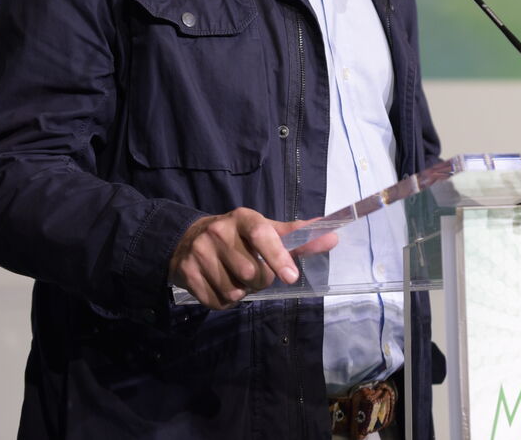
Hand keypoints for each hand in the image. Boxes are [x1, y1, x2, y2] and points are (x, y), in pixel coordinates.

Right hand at [169, 207, 336, 309]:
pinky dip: (225, 302)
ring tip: (237, 279)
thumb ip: (297, 237)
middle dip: (260, 281)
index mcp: (243, 218)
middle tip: (255, 274)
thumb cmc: (237, 236)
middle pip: (252, 272)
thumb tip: (333, 237)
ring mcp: (200, 252)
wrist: (187, 239)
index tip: (292, 276)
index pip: (262, 234)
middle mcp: (219, 231)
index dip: (278, 256)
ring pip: (235, 290)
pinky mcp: (186, 273)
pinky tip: (222, 286)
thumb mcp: (264, 230)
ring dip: (242, 293)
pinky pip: (217, 302)